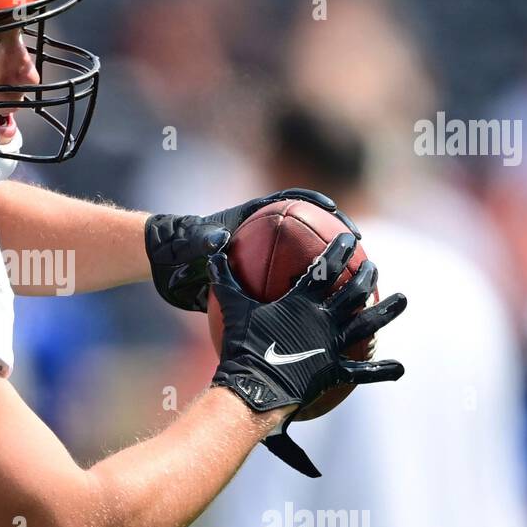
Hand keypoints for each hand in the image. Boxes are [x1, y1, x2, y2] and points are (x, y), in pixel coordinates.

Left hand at [144, 188, 359, 312]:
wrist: (167, 267)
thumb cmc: (180, 248)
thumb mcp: (194, 244)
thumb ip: (205, 240)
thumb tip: (219, 239)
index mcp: (253, 219)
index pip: (291, 202)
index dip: (315, 203)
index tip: (336, 213)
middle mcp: (264, 239)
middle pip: (308, 234)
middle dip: (335, 242)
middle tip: (359, 255)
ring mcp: (264, 261)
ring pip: (304, 267)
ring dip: (330, 277)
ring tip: (356, 293)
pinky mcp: (258, 283)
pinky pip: (287, 293)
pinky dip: (304, 305)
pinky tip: (321, 323)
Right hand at [208, 231, 406, 476]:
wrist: (254, 386)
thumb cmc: (242, 345)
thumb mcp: (232, 307)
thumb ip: (225, 278)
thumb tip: (214, 252)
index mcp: (303, 301)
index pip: (326, 268)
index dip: (340, 251)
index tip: (351, 239)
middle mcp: (324, 319)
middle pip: (353, 291)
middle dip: (366, 275)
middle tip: (374, 266)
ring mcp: (333, 345)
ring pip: (368, 324)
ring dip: (387, 311)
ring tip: (403, 299)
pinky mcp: (335, 371)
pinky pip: (363, 372)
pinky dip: (382, 370)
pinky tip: (400, 368)